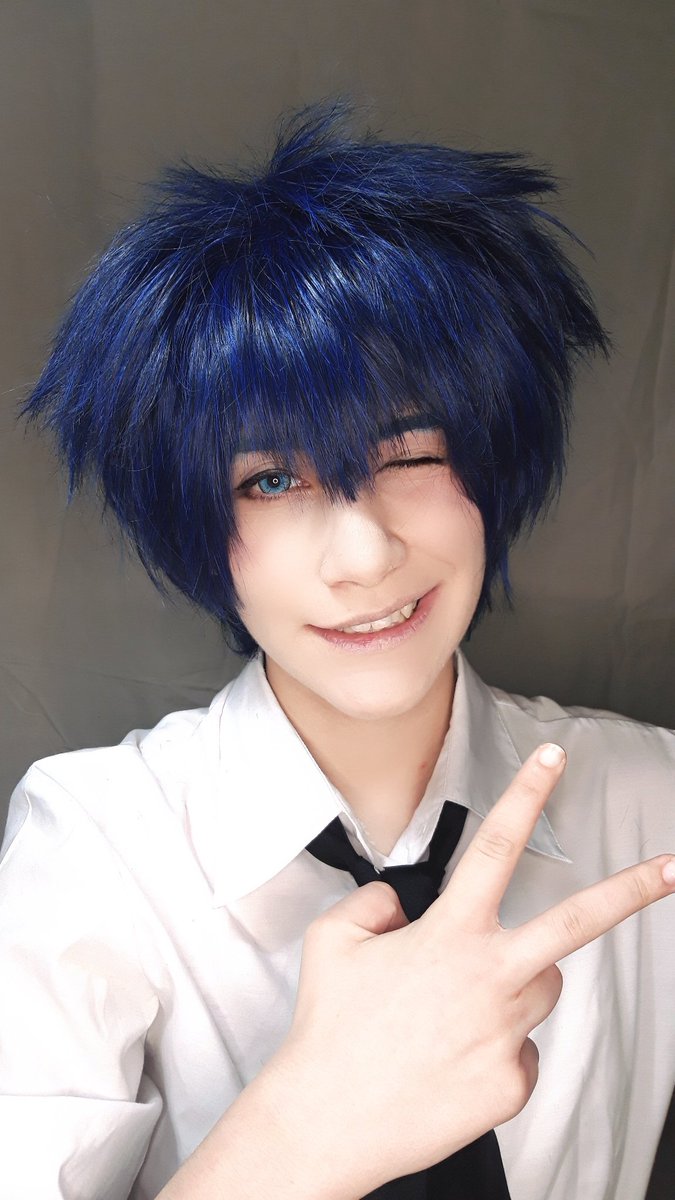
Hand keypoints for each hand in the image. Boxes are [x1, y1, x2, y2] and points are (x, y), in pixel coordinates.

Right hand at [270, 744, 674, 1197]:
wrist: (327, 1122)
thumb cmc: (330, 1032)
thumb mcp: (333, 940)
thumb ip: (375, 902)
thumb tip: (402, 902)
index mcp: (448, 934)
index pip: (496, 846)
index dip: (526, 795)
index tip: (553, 760)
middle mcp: (489, 978)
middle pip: (575, 922)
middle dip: (631, 890)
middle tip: (669, 869)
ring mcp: (505, 1033)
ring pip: (539, 989)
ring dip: (512, 986)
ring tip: (454, 1012)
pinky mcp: (510, 1084)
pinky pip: (520, 1050)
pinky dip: (493, 1048)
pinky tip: (449, 1059)